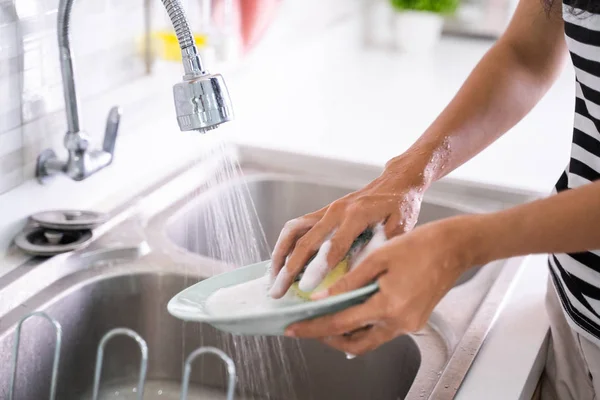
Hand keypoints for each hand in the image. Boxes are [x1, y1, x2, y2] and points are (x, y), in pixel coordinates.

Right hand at [268, 157, 430, 298]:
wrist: (397, 181)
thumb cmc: (401, 206)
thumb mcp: (399, 229)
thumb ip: (378, 250)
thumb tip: (357, 275)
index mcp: (356, 216)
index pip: (333, 246)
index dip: (318, 268)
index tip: (306, 289)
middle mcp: (336, 211)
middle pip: (304, 241)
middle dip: (288, 269)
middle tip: (277, 292)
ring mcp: (326, 209)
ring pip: (293, 231)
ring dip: (279, 255)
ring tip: (272, 278)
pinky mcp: (322, 211)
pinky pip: (296, 227)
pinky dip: (285, 245)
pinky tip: (282, 262)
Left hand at [284, 216, 483, 354]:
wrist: (455, 247)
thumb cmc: (420, 245)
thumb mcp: (378, 257)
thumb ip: (349, 281)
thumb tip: (323, 298)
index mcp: (390, 306)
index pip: (341, 324)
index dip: (313, 328)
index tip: (293, 329)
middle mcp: (400, 322)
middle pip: (356, 344)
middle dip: (328, 339)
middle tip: (308, 327)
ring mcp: (409, 325)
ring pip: (370, 340)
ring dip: (347, 334)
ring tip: (326, 318)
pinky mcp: (414, 321)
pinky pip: (383, 330)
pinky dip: (364, 325)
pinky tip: (352, 310)